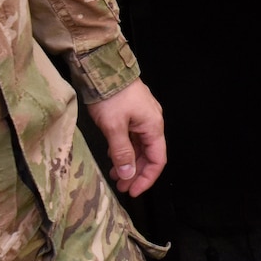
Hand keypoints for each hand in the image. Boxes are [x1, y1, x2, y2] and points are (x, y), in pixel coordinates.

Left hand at [85, 79, 167, 195]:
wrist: (103, 68)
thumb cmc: (111, 96)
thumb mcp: (114, 127)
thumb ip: (122, 152)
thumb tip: (128, 174)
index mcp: (153, 126)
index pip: (157, 160)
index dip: (146, 178)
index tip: (132, 191)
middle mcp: (152, 122)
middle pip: (148, 154)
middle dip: (135, 172)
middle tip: (120, 186)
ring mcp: (142, 116)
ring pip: (139, 146)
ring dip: (129, 162)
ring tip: (114, 174)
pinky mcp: (131, 112)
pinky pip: (132, 137)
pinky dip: (124, 150)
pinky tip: (113, 156)